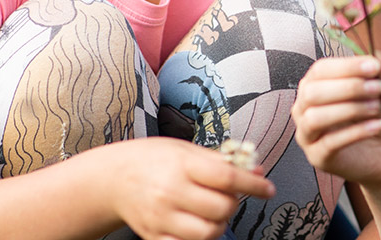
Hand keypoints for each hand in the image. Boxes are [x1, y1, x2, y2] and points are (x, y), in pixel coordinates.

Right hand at [108, 137, 275, 239]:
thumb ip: (221, 161)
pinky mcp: (154, 236)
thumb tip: (256, 170)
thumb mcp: (185, 150)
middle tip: (228, 196)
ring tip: (213, 212)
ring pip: (208, 233)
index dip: (254, 185)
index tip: (268, 189)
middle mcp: (170, 192)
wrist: (113, 178)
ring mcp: (161, 218)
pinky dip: (198, 238)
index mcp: (181, 166)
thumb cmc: (152, 160)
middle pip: (222, 208)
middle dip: (233, 204)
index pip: (227, 178)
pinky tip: (196, 223)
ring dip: (219, 224)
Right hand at [291, 55, 380, 187]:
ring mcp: (307, 134)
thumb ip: (378, 74)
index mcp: (314, 85)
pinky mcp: (317, 157)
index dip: (346, 66)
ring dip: (349, 109)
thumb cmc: (379, 117)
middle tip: (377, 87)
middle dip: (347, 87)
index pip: (320, 70)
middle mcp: (303, 108)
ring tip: (376, 107)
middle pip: (312, 92)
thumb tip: (376, 54)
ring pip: (315, 117)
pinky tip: (377, 125)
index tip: (374, 66)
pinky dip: (356, 132)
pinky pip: (329, 142)